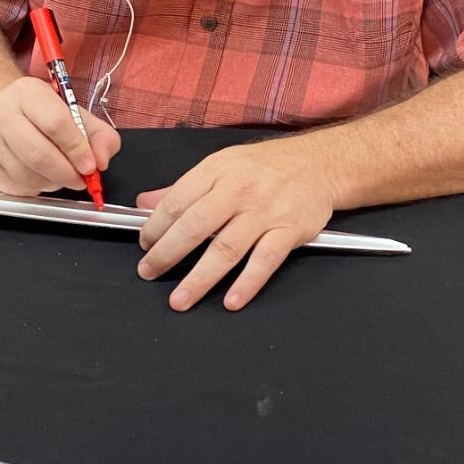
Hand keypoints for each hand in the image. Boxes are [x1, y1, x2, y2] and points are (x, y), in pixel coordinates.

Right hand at [0, 76, 120, 196]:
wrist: (2, 112)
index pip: (56, 123)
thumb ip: (99, 135)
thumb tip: (101, 160)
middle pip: (38, 154)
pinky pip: (16, 188)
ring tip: (59, 174)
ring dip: (52, 183)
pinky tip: (40, 176)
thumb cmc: (41, 114)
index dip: (77, 149)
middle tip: (80, 179)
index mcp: (28, 93)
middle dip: (66, 173)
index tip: (90, 165)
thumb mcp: (76, 114)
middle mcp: (3, 114)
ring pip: (27, 175)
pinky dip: (35, 189)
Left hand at [137, 138, 337, 311]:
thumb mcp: (221, 165)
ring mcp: (265, 211)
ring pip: (226, 248)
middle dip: (167, 253)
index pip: (177, 201)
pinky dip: (247, 283)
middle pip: (195, 226)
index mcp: (216, 170)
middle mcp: (239, 189)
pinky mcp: (289, 229)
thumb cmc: (266, 166)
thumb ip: (183, 188)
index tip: (145, 245)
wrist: (318, 163)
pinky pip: (265, 260)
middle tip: (149, 272)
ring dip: (200, 278)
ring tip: (180, 298)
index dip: (156, 226)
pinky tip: (231, 300)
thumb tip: (145, 203)